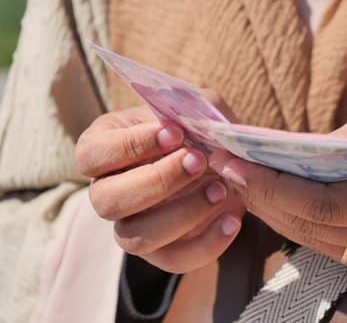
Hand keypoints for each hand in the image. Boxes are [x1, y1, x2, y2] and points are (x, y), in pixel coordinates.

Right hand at [75, 101, 243, 272]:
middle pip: (107, 201)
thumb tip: (194, 128)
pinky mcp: (161, 252)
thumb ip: (194, 109)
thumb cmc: (199, 131)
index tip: (175, 133)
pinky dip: (206, 244)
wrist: (224, 166)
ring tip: (220, 190)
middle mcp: (109, 192)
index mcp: (105, 150)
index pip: (92, 154)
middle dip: (158, 181)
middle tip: (199, 161)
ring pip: (135, 237)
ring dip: (182, 214)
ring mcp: (132, 226)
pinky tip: (232, 220)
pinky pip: (173, 260)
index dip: (129, 146)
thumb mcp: (198, 109)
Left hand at [209, 101, 346, 278]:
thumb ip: (340, 141)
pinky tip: (272, 197)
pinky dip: (296, 220)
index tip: (236, 162)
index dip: (274, 186)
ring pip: (314, 240)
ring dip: (272, 211)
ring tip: (239, 179)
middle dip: (262, 197)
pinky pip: (329, 244)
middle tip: (225, 167)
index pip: (325, 204)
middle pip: (313, 227)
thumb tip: (285, 154)